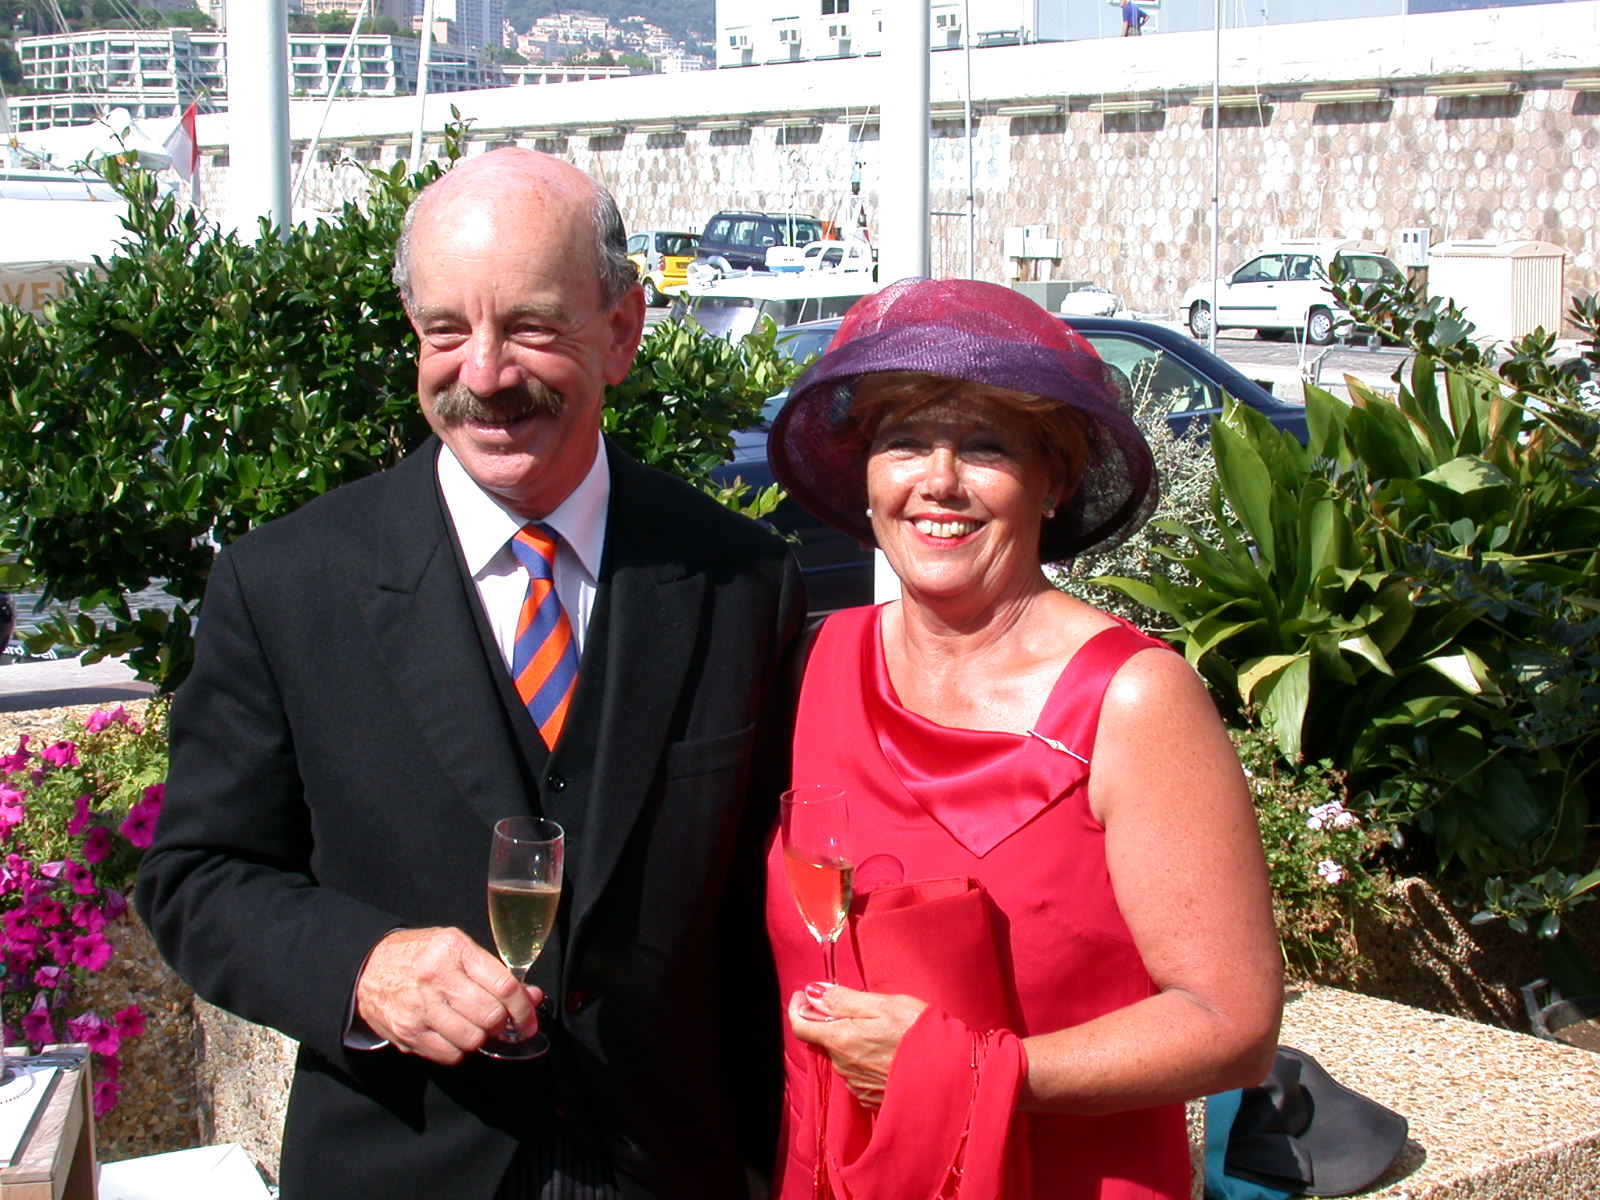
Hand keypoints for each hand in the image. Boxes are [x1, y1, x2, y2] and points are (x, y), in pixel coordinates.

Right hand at [355, 927, 540, 1063]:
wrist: (367, 968)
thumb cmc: (419, 955)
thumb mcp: (457, 948)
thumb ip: (494, 971)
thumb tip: (532, 997)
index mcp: (453, 951)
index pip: (503, 987)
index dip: (525, 1008)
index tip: (531, 1019)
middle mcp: (436, 980)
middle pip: (490, 1017)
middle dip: (503, 1024)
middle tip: (500, 1021)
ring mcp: (420, 1010)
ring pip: (472, 1040)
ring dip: (481, 1037)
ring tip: (473, 1024)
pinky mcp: (408, 1034)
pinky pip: (449, 1055)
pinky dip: (458, 1048)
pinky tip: (453, 1032)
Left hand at [787, 983, 926, 1108]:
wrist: (951, 1075)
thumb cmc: (919, 1032)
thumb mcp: (883, 1004)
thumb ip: (843, 999)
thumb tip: (812, 992)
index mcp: (841, 1039)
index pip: (800, 1025)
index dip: (798, 1007)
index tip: (802, 994)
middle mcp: (843, 1066)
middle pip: (823, 1040)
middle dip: (829, 1022)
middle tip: (851, 1005)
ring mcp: (857, 1084)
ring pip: (842, 1057)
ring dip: (849, 1041)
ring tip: (877, 1029)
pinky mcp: (872, 1097)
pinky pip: (858, 1074)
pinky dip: (863, 1059)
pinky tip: (885, 1052)